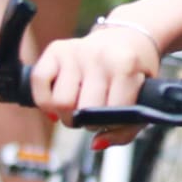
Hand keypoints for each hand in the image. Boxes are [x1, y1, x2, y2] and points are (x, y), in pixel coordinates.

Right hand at [30, 21, 159, 145]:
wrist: (127, 36)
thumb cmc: (133, 73)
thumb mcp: (143, 99)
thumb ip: (125, 130)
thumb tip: (96, 144)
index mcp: (125, 64)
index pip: (111, 113)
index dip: (111, 124)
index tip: (114, 118)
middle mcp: (99, 55)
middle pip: (81, 111)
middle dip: (86, 122)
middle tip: (93, 115)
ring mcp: (76, 50)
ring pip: (59, 102)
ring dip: (65, 114)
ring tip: (77, 107)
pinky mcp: (57, 48)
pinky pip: (38, 81)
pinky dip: (44, 99)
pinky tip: (57, 102)